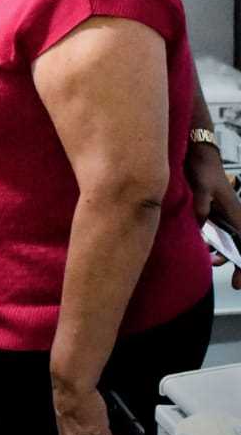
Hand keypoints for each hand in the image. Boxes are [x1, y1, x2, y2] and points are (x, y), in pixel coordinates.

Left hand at [195, 159, 240, 289]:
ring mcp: (223, 216)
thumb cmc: (204, 167)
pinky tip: (203, 247)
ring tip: (210, 260)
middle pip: (240, 248)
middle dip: (235, 263)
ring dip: (221, 254)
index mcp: (237, 214)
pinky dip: (211, 243)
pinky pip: (215, 234)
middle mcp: (234, 218)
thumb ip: (201, 206)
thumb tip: (199, 225)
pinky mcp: (212, 213)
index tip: (239, 281)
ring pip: (228, 243)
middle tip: (229, 278)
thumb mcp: (201, 186)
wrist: (198, 153)